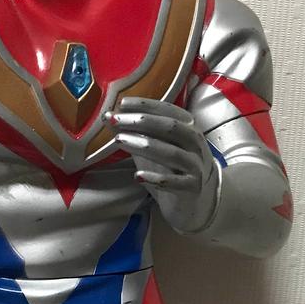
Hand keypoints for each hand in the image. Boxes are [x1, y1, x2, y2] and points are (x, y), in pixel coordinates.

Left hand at [109, 97, 219, 233]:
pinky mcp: (192, 188)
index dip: (146, 105)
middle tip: (115, 120)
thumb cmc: (173, 169)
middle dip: (141, 121)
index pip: (168, 111)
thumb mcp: (155, 147)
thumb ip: (136, 133)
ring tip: (119, 140)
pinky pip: (175, 182)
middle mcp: (195, 144)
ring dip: (144, 145)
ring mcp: (195, 166)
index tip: (122, 103)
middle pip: (170, 128)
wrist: (196, 200)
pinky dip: (156, 178)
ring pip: (172, 154)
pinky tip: (138, 176)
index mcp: (188, 128)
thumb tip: (108, 117)